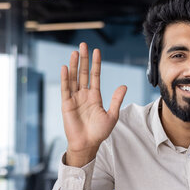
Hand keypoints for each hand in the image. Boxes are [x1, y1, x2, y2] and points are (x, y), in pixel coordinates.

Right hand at [61, 43, 126, 166]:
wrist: (87, 144)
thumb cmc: (99, 132)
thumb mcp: (112, 115)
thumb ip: (116, 100)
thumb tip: (124, 85)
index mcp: (95, 96)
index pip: (95, 76)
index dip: (96, 64)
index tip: (96, 51)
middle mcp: (84, 95)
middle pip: (83, 73)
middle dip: (83, 59)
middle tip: (83, 45)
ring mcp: (74, 98)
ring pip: (73, 78)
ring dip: (73, 65)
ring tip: (74, 52)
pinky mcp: (66, 104)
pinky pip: (65, 89)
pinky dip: (65, 78)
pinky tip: (65, 68)